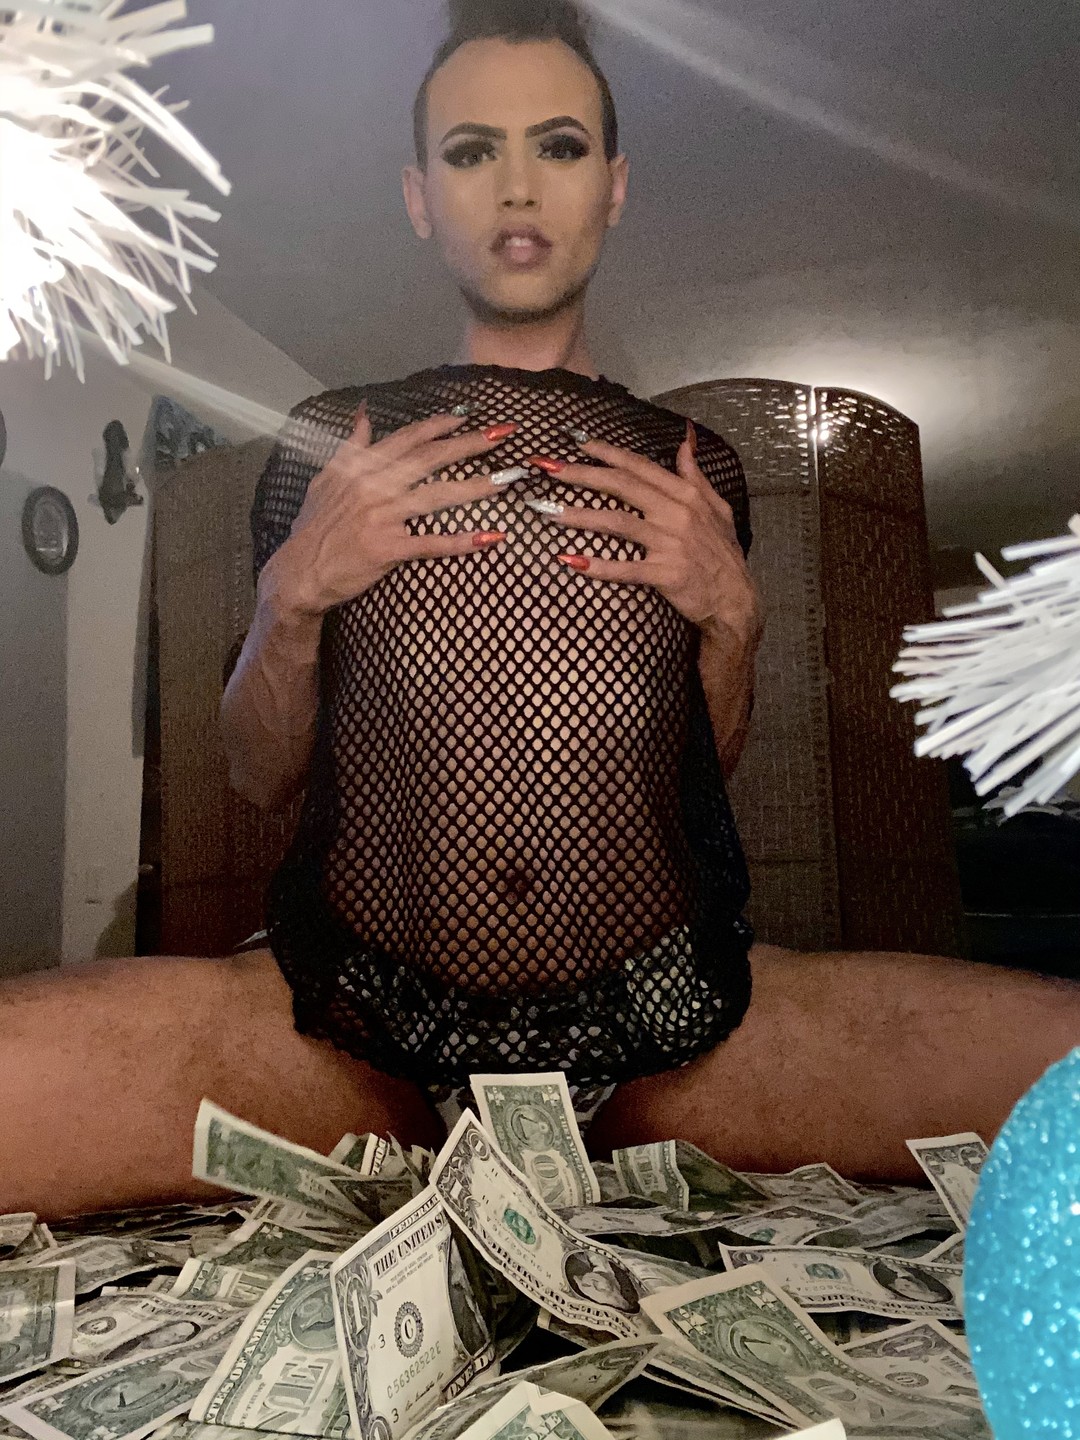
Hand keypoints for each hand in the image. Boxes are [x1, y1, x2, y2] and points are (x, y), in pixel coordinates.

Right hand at [267, 404, 516, 617]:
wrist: (300, 571)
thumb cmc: (314, 528)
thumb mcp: (326, 479)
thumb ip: (351, 446)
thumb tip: (363, 414)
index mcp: (363, 468)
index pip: (408, 438)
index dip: (440, 425)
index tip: (467, 416)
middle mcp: (375, 486)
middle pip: (431, 458)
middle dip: (469, 443)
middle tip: (502, 433)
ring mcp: (383, 517)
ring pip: (437, 496)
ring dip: (475, 487)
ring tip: (505, 481)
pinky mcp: (389, 548)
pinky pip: (432, 543)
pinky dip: (462, 541)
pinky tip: (490, 538)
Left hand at [526, 422, 763, 649]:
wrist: (735, 600)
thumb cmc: (721, 554)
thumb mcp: (716, 507)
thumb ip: (694, 473)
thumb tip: (684, 439)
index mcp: (685, 494)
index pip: (639, 466)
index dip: (606, 452)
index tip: (576, 442)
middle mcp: (677, 513)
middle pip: (621, 486)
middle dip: (582, 475)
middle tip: (548, 469)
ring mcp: (671, 543)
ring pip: (618, 523)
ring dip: (581, 516)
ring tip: (549, 513)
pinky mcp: (666, 574)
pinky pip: (626, 568)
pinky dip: (598, 566)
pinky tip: (570, 561)